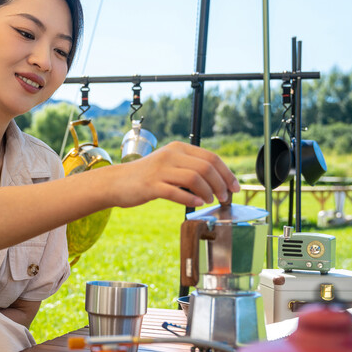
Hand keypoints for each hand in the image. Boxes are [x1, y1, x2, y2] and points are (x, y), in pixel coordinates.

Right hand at [110, 141, 239, 207]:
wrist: (117, 182)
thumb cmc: (147, 176)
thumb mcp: (169, 164)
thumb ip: (189, 168)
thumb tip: (218, 181)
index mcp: (178, 148)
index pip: (211, 157)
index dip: (227, 173)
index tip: (235, 187)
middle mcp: (170, 155)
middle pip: (206, 168)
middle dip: (221, 184)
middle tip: (225, 197)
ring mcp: (160, 170)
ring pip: (194, 178)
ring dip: (208, 192)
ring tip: (210, 201)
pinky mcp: (151, 185)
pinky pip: (176, 192)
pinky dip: (191, 199)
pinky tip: (197, 204)